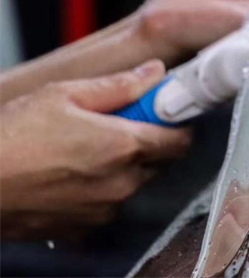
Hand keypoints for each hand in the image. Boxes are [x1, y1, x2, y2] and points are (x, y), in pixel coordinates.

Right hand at [0, 60, 190, 239]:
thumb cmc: (10, 138)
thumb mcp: (63, 95)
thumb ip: (119, 86)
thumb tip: (154, 73)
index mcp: (124, 146)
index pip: (181, 139)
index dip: (176, 121)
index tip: (164, 109)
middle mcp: (122, 182)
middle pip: (161, 161)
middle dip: (149, 140)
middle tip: (120, 123)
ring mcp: (104, 209)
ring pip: (136, 182)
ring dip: (125, 165)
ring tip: (85, 147)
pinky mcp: (86, 226)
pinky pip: (110, 202)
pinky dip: (103, 186)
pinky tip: (73, 171)